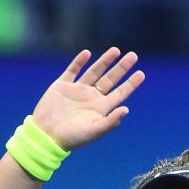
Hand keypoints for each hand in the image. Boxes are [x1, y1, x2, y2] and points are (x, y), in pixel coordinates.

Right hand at [30, 47, 145, 150]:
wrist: (46, 136)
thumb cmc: (72, 137)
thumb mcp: (94, 130)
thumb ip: (111, 121)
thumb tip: (126, 109)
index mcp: (100, 108)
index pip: (119, 93)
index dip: (130, 84)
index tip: (141, 73)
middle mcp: (91, 97)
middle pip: (110, 79)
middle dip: (121, 68)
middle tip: (133, 56)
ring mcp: (77, 90)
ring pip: (94, 72)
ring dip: (105, 61)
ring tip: (116, 50)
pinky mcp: (62, 86)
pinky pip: (72, 70)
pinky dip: (79, 62)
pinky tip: (87, 53)